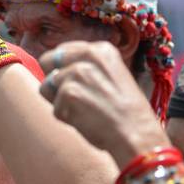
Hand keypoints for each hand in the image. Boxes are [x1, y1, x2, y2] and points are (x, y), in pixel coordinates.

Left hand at [39, 41, 169, 166]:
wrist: (136, 133)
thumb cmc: (126, 113)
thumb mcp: (112, 76)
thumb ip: (87, 68)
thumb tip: (54, 71)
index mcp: (101, 49)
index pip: (62, 51)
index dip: (63, 70)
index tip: (80, 86)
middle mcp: (88, 55)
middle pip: (47, 62)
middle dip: (54, 82)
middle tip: (76, 99)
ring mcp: (77, 73)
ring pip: (46, 87)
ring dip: (60, 103)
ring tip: (85, 111)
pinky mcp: (69, 92)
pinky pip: (54, 109)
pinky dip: (66, 119)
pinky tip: (86, 121)